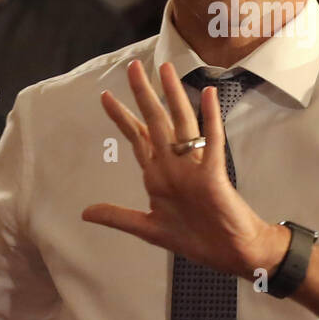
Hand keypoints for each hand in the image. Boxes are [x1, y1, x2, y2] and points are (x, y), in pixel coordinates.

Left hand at [81, 60, 288, 277]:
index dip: (122, 117)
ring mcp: (194, 166)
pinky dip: (210, 118)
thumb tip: (85, 212)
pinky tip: (207, 94)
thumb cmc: (196, 239)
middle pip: (155, 122)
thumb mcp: (149, 229)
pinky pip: (211, 141)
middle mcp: (174, 164)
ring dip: (173, 96)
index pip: (137, 138)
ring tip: (166, 69)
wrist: (232, 252)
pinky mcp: (213, 173)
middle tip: (132, 67)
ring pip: (181, 124)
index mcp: (158, 176)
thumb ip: (119, 217)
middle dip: (142, 95)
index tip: (106, 95)